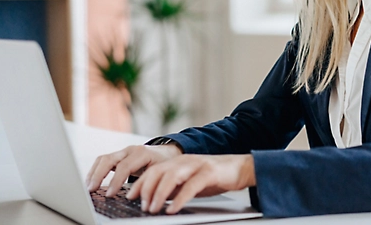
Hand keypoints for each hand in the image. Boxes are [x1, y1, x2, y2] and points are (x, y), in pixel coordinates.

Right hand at [85, 144, 182, 195]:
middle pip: (108, 159)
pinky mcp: (118, 156)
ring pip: (103, 159)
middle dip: (98, 175)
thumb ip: (148, 182)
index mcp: (142, 153)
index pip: (124, 166)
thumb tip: (135, 197)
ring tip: (88, 187)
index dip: (115, 181)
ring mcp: (123, 152)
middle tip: (92, 190)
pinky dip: (96, 171)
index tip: (109, 194)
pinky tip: (92, 182)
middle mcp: (130, 150)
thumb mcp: (160, 172)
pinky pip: (103, 161)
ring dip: (94, 173)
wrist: (167, 153)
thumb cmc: (165, 163)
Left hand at [126, 154, 255, 213]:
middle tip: (141, 206)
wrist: (241, 168)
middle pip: (158, 171)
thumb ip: (173, 187)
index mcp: (177, 162)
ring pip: (171, 176)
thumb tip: (154, 199)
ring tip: (153, 209)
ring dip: (159, 194)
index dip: (139, 184)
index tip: (130, 197)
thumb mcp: (189, 182)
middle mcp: (184, 160)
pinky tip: (173, 209)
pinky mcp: (209, 172)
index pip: (152, 170)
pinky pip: (191, 185)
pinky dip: (179, 198)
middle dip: (146, 189)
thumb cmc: (214, 177)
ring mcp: (196, 165)